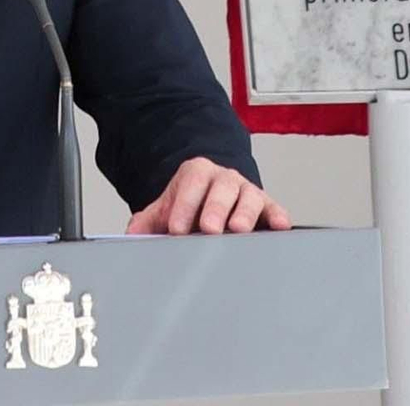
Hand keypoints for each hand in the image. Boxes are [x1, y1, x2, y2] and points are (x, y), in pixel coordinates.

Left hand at [124, 157, 291, 234]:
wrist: (211, 200)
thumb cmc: (190, 207)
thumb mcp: (166, 211)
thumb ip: (146, 222)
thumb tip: (130, 235)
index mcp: (197, 174)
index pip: (191, 183)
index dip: (184, 204)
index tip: (176, 228)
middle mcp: (224, 179)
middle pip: (222, 188)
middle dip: (215, 209)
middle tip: (209, 229)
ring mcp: (247, 192)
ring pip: (250, 197)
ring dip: (244, 213)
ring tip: (238, 230)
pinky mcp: (267, 207)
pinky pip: (275, 209)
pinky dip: (278, 217)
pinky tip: (278, 226)